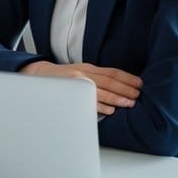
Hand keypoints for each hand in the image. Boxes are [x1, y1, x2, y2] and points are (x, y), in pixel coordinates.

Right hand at [20, 60, 142, 114]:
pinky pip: (88, 100)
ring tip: (129, 103)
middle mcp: (83, 74)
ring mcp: (76, 83)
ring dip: (117, 97)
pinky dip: (100, 105)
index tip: (140, 83)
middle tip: (138, 95)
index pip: (112, 72)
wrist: (37, 75)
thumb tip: (119, 86)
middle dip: (126, 88)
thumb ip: (97, 77)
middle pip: (109, 81)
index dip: (127, 78)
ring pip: (100, 90)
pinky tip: (110, 110)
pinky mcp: (69, 93)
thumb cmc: (62, 78)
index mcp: (88, 68)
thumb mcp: (80, 73)